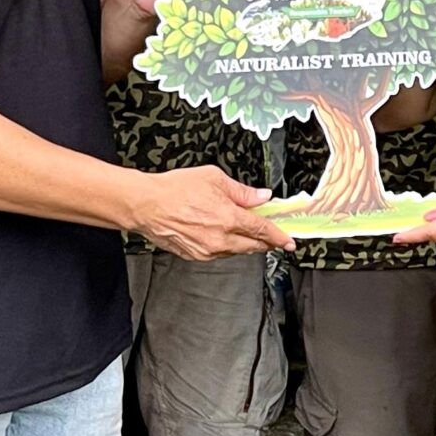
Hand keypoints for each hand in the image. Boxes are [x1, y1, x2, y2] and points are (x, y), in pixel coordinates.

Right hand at [131, 166, 292, 257]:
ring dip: (245, 242)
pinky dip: (226, 245)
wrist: (146, 205)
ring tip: (244, 230)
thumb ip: (242, 191)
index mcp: (228, 218)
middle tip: (273, 236)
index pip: (263, 231)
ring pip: (236, 250)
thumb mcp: (214, 179)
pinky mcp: (195, 256)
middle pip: (253, 245)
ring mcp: (207, 250)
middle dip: (265, 241)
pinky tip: (223, 233)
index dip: (279, 237)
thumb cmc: (175, 188)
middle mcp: (220, 239)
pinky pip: (219, 253)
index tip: (289, 242)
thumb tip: (261, 197)